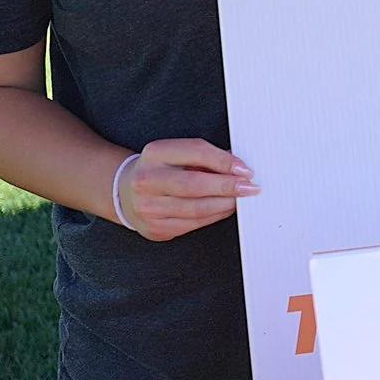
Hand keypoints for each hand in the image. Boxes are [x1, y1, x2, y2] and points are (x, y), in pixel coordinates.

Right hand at [115, 138, 256, 240]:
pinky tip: (224, 209)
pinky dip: (215, 216)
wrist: (128, 193)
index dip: (225, 161)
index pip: (197, 152)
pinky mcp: (155, 227)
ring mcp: (148, 206)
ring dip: (225, 204)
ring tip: (240, 199)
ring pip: (197, 208)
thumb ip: (207, 157)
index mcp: (155, 153)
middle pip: (196, 184)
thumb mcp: (179, 154)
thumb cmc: (162, 170)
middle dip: (228, 186)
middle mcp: (147, 179)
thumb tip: (240, 167)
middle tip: (250, 187)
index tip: (245, 169)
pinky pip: (194, 224)